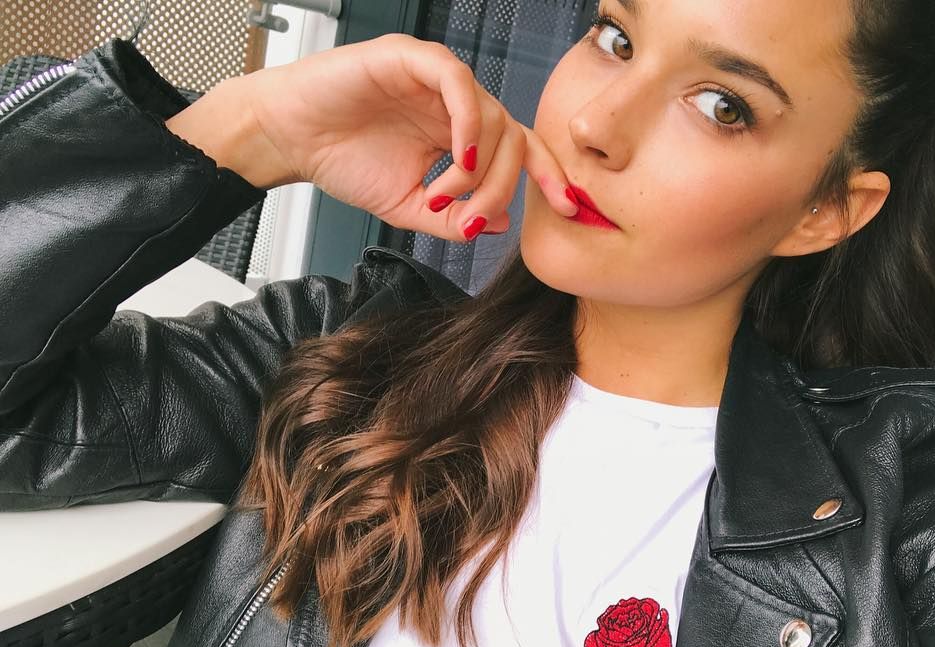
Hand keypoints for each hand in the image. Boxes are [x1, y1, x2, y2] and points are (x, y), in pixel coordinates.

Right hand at [171, 33, 579, 241]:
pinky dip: (468, 121)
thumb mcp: (406, 206)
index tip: (571, 208)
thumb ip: (453, 218)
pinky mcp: (410, 59)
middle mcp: (454, 104)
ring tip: (447, 194)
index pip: (519, 148)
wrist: (287, 139)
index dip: (548, 176)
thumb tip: (499, 224)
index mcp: (457, 132)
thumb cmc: (341, 161)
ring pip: (492, 115)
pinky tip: (457, 156)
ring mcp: (435, 78)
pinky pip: (458, 81)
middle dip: (499, 187)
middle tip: (470, 218)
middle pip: (511, 138)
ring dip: (479, 166)